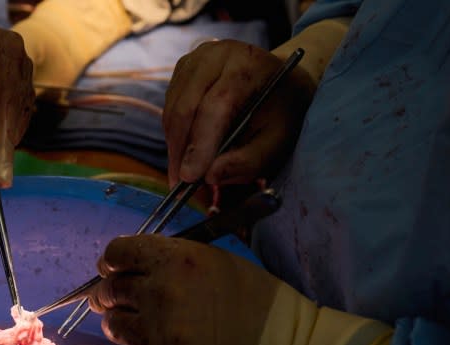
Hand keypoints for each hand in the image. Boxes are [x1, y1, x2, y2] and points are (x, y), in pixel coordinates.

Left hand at [87, 234, 392, 344]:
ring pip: (113, 327)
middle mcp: (162, 293)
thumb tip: (123, 270)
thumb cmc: (259, 303)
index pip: (116, 254)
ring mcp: (160, 335)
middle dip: (113, 297)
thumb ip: (169, 260)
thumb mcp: (217, 261)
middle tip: (129, 305)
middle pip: (108, 292)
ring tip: (153, 332)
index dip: (112, 264)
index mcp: (176, 260)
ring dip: (126, 329)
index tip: (115, 272)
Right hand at [163, 40, 314, 187]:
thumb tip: (210, 176)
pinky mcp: (181, 71)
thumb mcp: (277, 141)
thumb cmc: (280, 112)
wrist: (278, 80)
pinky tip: (187, 151)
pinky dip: (174, 135)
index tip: (190, 177)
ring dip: (175, 146)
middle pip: (186, 107)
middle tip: (180, 184)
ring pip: (172, 110)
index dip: (200, 144)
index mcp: (248, 64)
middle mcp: (216, 54)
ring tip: (184, 173)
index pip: (215, 105)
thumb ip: (248, 161)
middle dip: (181, 151)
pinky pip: (168, 109)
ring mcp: (194, 59)